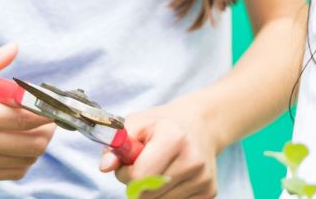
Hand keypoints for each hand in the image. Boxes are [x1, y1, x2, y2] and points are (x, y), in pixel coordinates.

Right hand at [0, 43, 56, 181]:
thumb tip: (13, 48)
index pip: (27, 117)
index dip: (48, 108)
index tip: (51, 98)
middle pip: (35, 142)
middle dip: (48, 126)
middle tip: (45, 111)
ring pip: (27, 160)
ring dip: (38, 143)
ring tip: (31, 125)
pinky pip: (11, 173)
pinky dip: (23, 160)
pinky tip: (16, 143)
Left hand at [102, 100, 221, 198]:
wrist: (201, 126)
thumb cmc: (163, 126)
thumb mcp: (137, 124)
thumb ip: (117, 144)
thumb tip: (106, 166)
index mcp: (175, 139)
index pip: (139, 177)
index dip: (125, 174)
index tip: (128, 164)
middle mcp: (193, 160)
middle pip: (147, 194)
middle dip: (137, 185)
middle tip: (144, 166)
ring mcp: (203, 179)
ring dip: (151, 192)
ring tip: (159, 170)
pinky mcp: (209, 192)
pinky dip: (166, 195)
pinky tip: (173, 178)